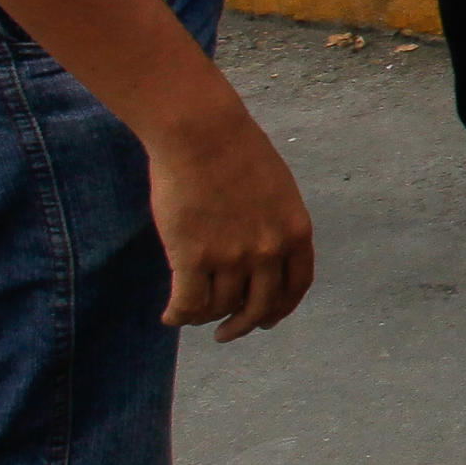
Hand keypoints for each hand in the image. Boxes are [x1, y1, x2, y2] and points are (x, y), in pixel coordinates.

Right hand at [145, 96, 315, 338]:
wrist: (201, 131)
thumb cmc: (234, 151)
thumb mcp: (277, 190)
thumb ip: (276, 225)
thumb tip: (265, 258)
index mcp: (295, 231)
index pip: (296, 287)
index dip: (279, 309)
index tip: (265, 319)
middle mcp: (269, 250)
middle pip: (260, 307)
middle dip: (242, 325)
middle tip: (226, 333)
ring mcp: (232, 256)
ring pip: (219, 307)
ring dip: (204, 316)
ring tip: (191, 313)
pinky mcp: (193, 256)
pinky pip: (188, 303)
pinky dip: (178, 315)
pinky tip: (170, 317)